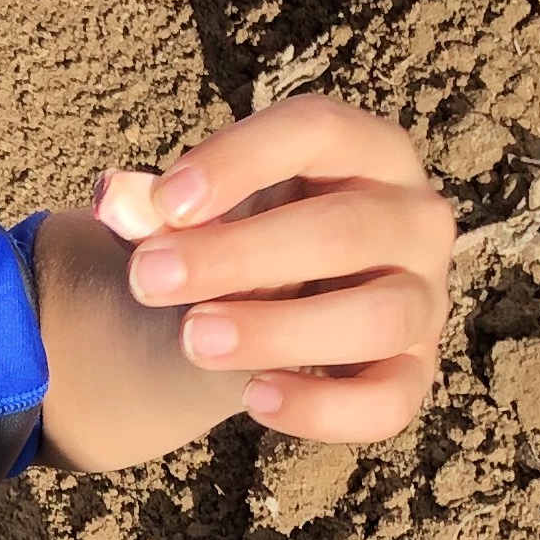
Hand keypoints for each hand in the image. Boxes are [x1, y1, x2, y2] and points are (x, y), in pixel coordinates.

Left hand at [95, 97, 455, 439]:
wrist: (270, 306)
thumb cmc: (240, 234)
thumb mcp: (196, 211)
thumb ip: (154, 205)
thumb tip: (113, 199)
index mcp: (368, 149)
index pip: (317, 130)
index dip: (240, 160)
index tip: (164, 202)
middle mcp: (415, 217)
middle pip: (344, 228)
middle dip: (239, 256)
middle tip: (151, 279)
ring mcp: (425, 297)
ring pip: (377, 317)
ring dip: (280, 330)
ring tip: (194, 339)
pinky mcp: (416, 372)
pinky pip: (389, 401)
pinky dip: (325, 409)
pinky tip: (254, 400)